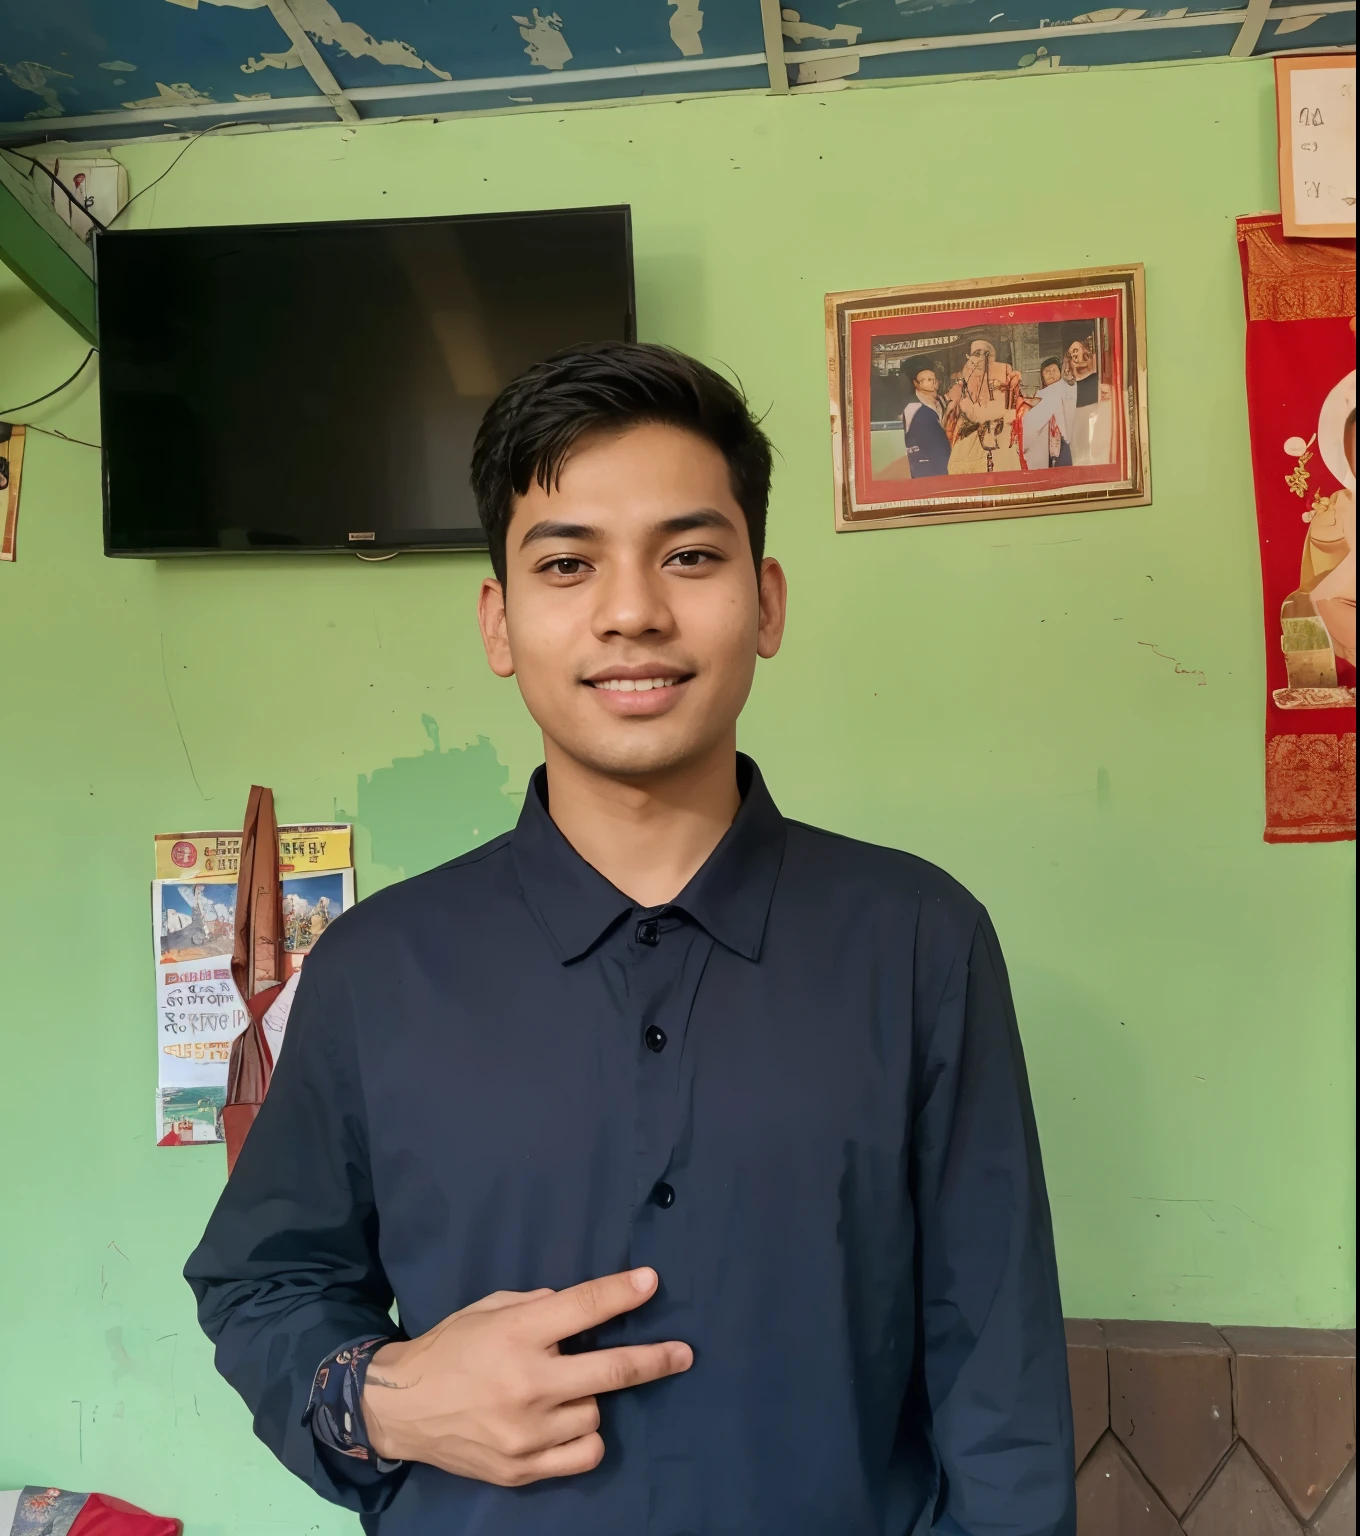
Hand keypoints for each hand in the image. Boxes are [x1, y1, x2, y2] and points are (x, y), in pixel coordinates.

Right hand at [360, 1267, 690, 1486]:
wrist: (402, 1409)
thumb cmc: (451, 1348)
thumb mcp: (490, 1309)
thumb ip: (538, 1307)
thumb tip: (580, 1310)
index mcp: (517, 1334)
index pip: (582, 1308)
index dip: (621, 1293)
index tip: (651, 1282)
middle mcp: (527, 1383)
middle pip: (609, 1371)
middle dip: (653, 1360)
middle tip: (684, 1353)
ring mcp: (526, 1432)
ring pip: (594, 1413)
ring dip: (588, 1398)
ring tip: (559, 1391)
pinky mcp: (522, 1468)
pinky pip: (583, 1453)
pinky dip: (584, 1438)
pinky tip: (567, 1425)